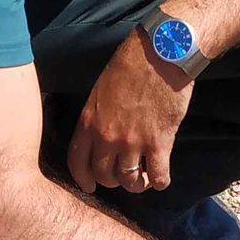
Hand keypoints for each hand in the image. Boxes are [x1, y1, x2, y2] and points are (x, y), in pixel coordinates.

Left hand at [67, 26, 188, 195]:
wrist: (160, 54)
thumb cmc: (131, 64)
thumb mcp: (101, 91)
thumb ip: (98, 117)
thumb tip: (100, 135)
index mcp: (89, 122)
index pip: (77, 162)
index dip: (83, 179)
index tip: (89, 186)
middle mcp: (107, 136)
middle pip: (103, 175)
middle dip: (112, 181)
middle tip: (123, 176)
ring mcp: (132, 142)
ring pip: (129, 181)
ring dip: (137, 184)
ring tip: (144, 179)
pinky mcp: (159, 142)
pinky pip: (157, 176)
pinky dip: (160, 181)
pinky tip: (161, 178)